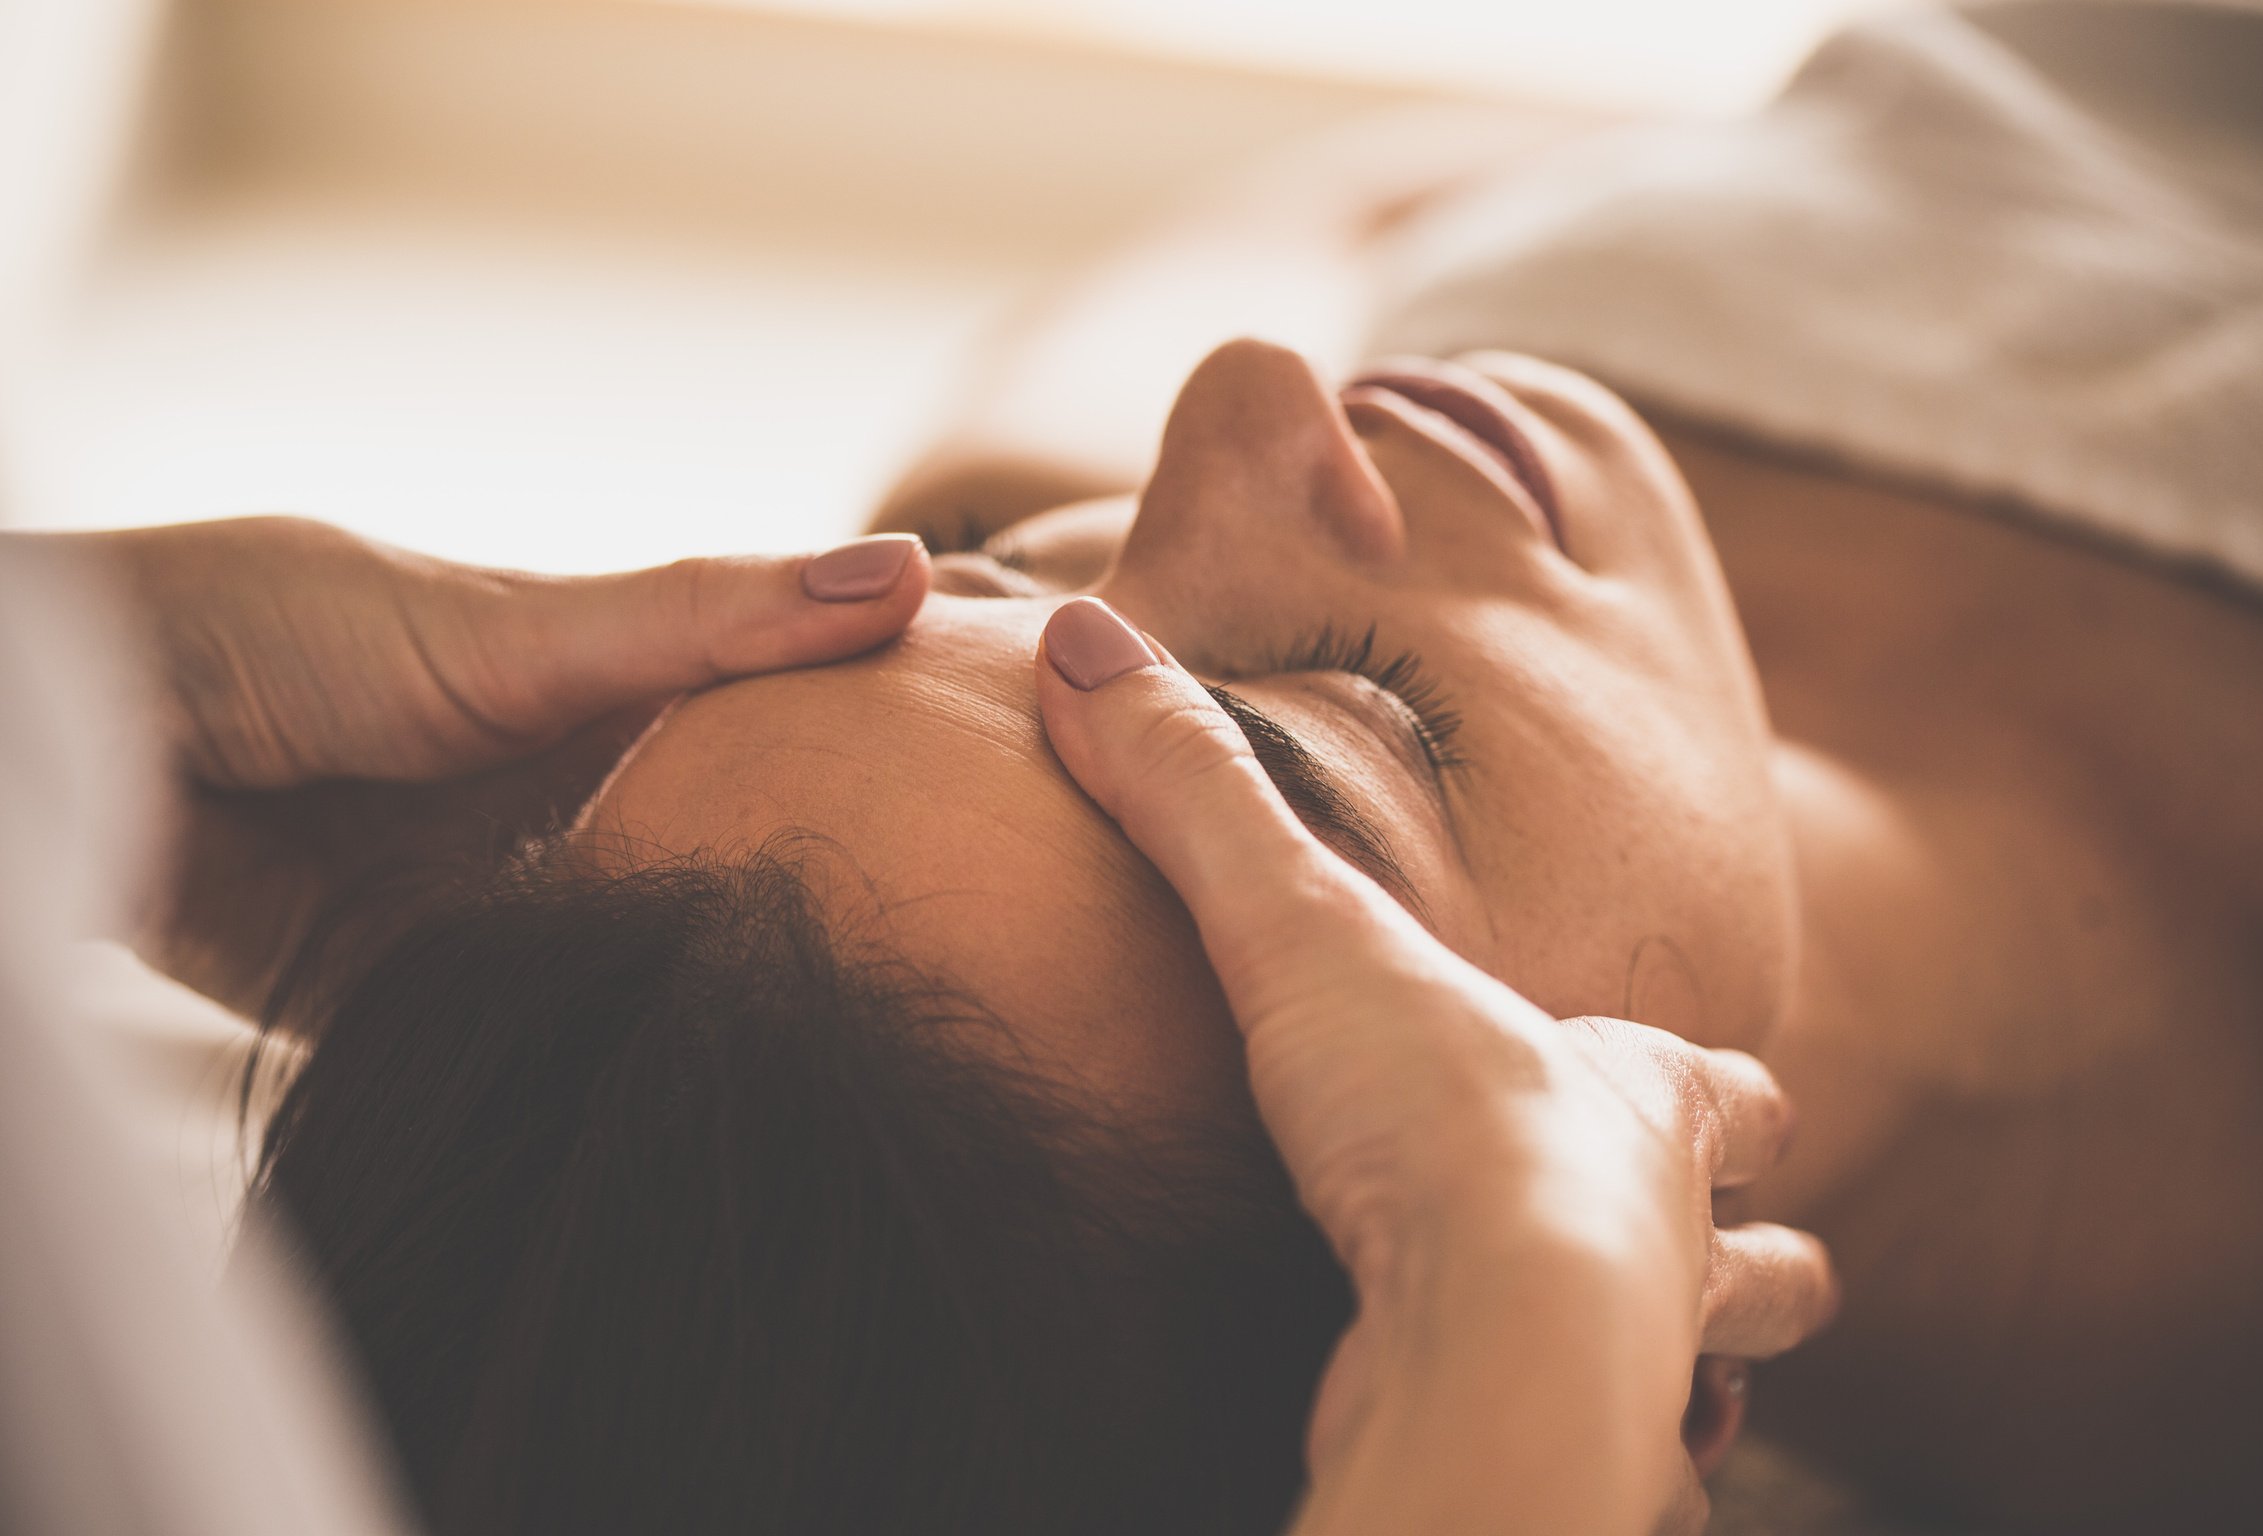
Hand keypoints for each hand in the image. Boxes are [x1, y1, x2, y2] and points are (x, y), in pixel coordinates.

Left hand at [45, 516, 929, 1016]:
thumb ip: (699, 617)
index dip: (906, 750)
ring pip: (658, 958)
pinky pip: (548, 1040)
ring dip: (736, 993)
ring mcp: (513, 907)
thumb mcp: (514, 622)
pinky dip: (611, 1062)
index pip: (793, 726)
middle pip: (741, 856)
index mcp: (613, 700)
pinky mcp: (435, 998)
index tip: (1042, 784)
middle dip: (842, 898)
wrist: (74, 737)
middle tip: (993, 948)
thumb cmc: (280, 627)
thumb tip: (902, 572)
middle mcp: (580, 805)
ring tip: (890, 1037)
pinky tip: (714, 1094)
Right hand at [1034, 598, 1835, 1535]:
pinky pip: (1648, 1501)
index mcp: (1639, 1103)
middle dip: (1763, 1262)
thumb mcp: (1299, 926)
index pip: (1720, 1084)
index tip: (1725, 1091)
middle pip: (1774, 1262)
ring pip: (1729, 1390)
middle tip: (1737, 1265)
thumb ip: (1193, 791)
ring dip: (1703, 1386)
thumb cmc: (1432, 1115)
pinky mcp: (1594, 1479)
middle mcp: (1673, 1243)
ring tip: (1662, 1395)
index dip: (1718, 1088)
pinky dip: (1621, 1489)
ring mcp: (1652, 1373)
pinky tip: (1571, 1477)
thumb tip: (1082, 633)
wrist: (1496, 1329)